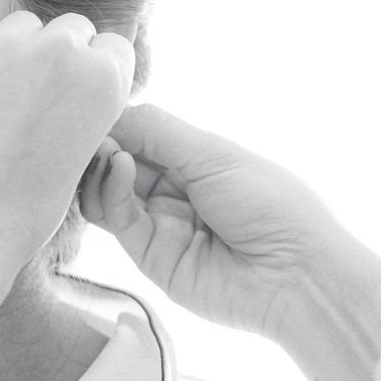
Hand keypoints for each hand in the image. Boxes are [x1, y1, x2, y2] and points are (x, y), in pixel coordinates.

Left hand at [0, 12, 134, 380]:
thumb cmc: (24, 210)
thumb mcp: (80, 156)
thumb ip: (82, 107)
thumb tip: (68, 82)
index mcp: (104, 79)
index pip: (113, 47)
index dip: (97, 71)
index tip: (78, 93)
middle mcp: (61, 49)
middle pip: (71, 29)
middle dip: (61, 56)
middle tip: (38, 99)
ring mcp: (5, 44)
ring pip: (22, 28)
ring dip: (18, 53)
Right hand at [80, 104, 380, 380]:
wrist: (294, 275)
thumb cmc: (270, 203)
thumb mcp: (212, 153)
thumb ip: (155, 131)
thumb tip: (104, 115)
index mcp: (196, 161)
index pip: (139, 135)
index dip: (115, 122)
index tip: (92, 104)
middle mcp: (173, 191)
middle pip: (117, 162)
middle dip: (100, 142)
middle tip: (86, 128)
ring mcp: (159, 225)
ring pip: (106, 192)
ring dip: (98, 166)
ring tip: (104, 150)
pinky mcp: (148, 257)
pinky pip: (116, 219)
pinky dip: (108, 190)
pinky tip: (118, 166)